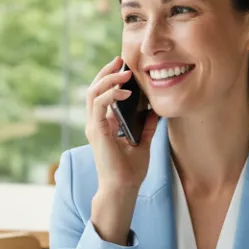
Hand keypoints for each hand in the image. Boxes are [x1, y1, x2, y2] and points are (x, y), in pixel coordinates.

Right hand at [83, 56, 157, 194]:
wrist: (124, 187)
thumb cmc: (131, 170)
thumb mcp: (143, 142)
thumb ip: (147, 126)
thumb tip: (155, 110)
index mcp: (104, 124)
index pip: (101, 94)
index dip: (110, 78)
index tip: (124, 67)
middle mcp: (95, 123)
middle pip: (94, 89)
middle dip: (106, 72)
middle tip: (120, 61)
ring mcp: (94, 127)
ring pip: (93, 93)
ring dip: (108, 79)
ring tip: (124, 73)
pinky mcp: (96, 131)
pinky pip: (98, 105)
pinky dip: (110, 95)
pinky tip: (124, 92)